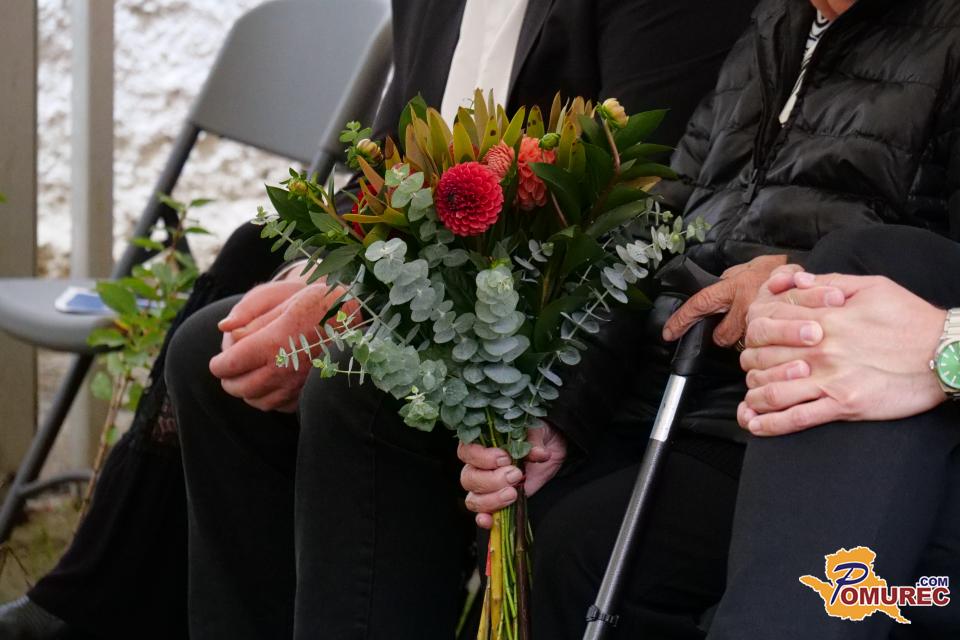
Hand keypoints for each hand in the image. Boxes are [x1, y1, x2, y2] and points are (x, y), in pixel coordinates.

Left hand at [210, 280, 356, 411]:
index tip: (218, 360)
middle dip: (228, 380)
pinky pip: (279, 406)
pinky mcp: (308, 393)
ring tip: (246, 379)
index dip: (218, 364)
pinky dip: (269, 399)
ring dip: (246, 393)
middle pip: (238, 387)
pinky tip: (270, 385)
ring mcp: (296, 385)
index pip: (228, 366)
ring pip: (257, 401)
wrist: (356, 319)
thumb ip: (251, 318)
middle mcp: (282, 369)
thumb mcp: (283, 300)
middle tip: (228, 371)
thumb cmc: (319, 303)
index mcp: (270, 344)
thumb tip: (225, 328)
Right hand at [458, 422, 566, 528]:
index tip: (504, 458)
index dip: (482, 457)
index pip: (467, 452)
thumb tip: (539, 453)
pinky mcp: (497, 502)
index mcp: (480, 443)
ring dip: (492, 499)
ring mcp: (486, 486)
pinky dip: (484, 519)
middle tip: (516, 475)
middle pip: (469, 478)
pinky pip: (482, 514)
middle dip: (492, 480)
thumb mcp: (536, 432)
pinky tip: (490, 520)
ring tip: (513, 493)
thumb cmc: (535, 436)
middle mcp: (478, 466)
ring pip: (474, 499)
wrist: (550, 449)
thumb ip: (533, 441)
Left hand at [662, 254, 788, 345]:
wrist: (808, 276)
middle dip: (723, 335)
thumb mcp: (746, 268)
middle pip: (722, 336)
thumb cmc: (777, 271)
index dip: (682, 320)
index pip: (700, 304)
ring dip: (743, 338)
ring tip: (755, 323)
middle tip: (733, 323)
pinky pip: (759, 344)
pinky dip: (760, 340)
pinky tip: (768, 329)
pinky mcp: (776, 332)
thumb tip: (712, 294)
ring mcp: (762, 321)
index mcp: (734, 287)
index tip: (669, 333)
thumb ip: (727, 281)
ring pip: (740, 343)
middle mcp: (746, 306)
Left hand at [739, 271, 946, 435]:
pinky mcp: (843, 405)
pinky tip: (755, 424)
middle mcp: (821, 348)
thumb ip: (827, 282)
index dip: (754, 328)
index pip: (768, 320)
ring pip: (771, 390)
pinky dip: (769, 424)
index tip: (755, 336)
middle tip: (752, 367)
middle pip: (762, 356)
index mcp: (825, 317)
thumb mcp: (871, 287)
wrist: (946, 354)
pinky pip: (795, 418)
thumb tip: (794, 281)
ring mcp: (830, 379)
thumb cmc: (910, 319)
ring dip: (753, 394)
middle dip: (750, 362)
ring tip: (751, 397)